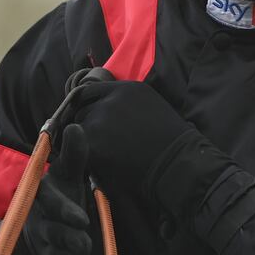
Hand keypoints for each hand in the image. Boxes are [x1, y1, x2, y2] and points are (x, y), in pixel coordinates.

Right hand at [11, 123, 93, 254]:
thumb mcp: (67, 174)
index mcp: (40, 197)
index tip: (82, 219)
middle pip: (53, 233)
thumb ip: (73, 154)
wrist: (42, 225)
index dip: (64, 212)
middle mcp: (37, 221)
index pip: (50, 203)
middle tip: (86, 243)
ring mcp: (42, 243)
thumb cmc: (60, 195)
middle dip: (71, 240)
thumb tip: (75, 126)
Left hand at [72, 80, 192, 198]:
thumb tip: (105, 108)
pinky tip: (102, 164)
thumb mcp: (150, 106)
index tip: (90, 119)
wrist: (177, 164)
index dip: (88, 106)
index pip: (90, 91)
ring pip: (78, 129)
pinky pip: (78, 148)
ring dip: (86, 141)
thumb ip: (125, 103)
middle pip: (82, 110)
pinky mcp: (93, 142)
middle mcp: (110, 99)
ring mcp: (100, 119)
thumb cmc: (171, 142)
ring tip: (106, 155)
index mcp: (126, 89)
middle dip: (88, 125)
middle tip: (102, 144)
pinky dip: (86, 157)